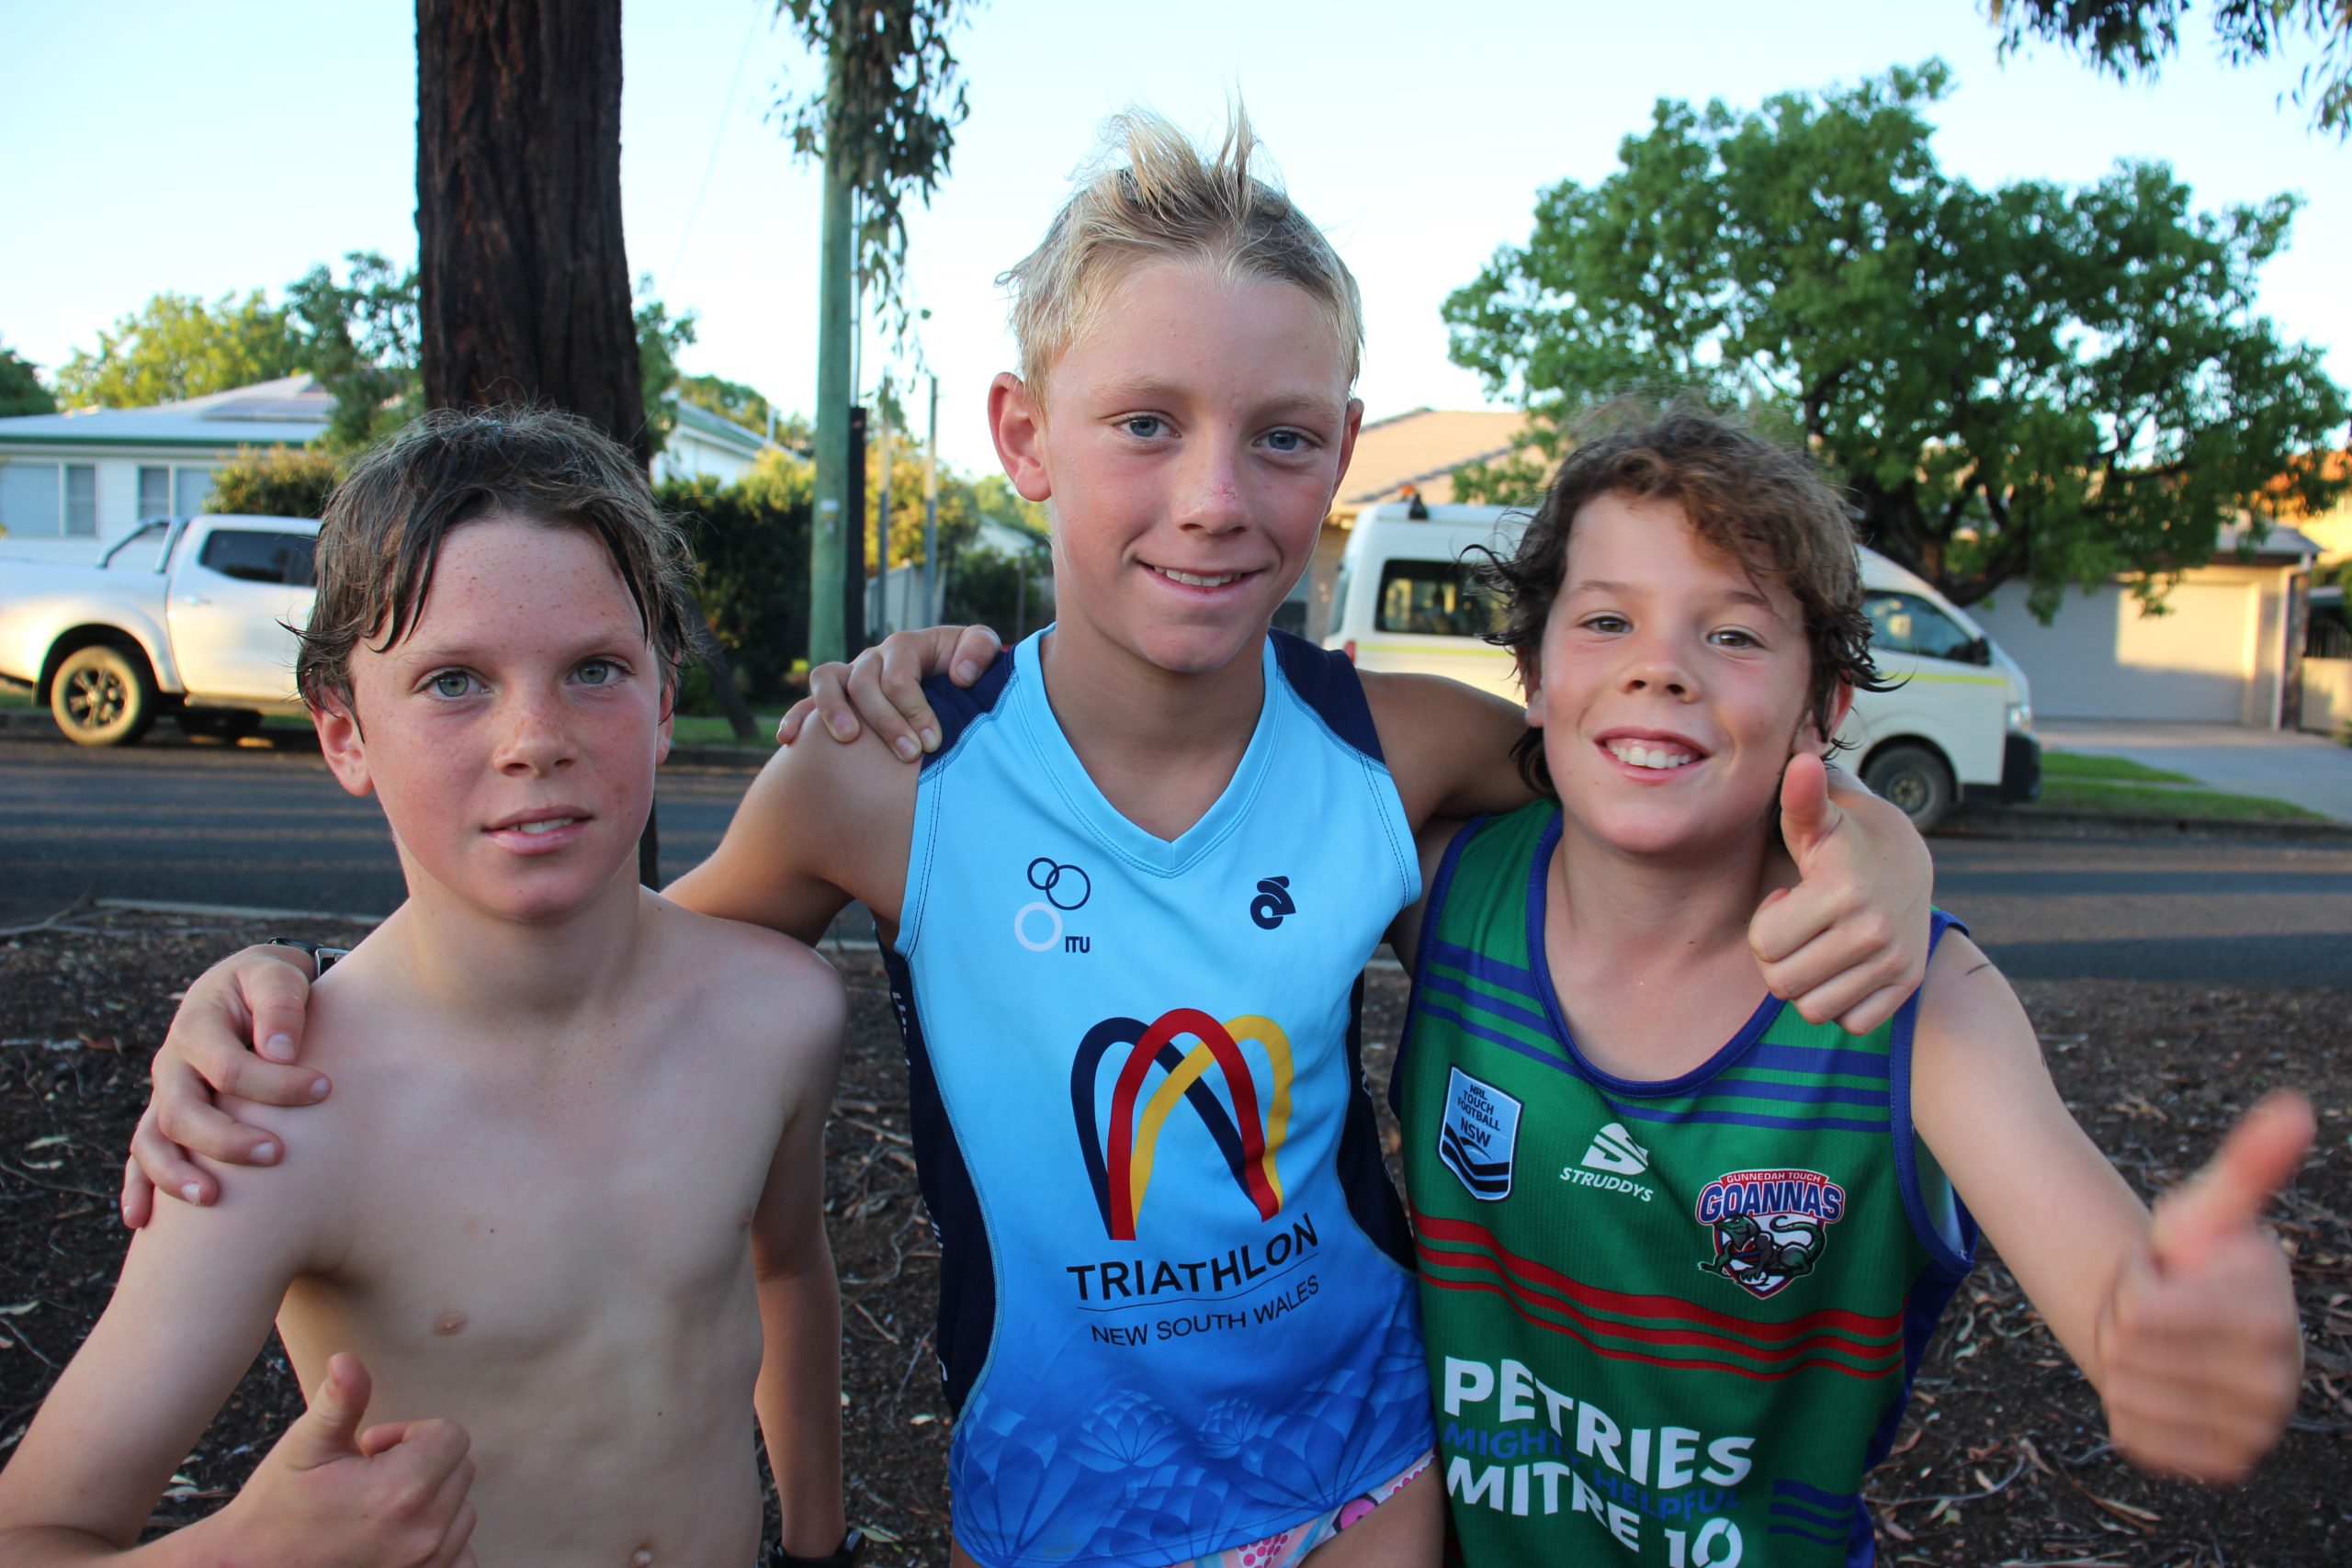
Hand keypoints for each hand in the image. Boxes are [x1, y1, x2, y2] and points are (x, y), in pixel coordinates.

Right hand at [121, 944, 327, 1226]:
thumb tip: (280, 1052)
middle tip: (277, 1155)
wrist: (245, 987)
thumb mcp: (276, 976)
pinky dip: (138, 1187)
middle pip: (182, 1113)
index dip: (275, 1084)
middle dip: (226, 1140)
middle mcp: (172, 1065)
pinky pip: (141, 1154)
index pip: (229, 1068)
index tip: (323, 1089)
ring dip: (176, 1174)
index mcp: (197, 1027)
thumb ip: (280, 1005)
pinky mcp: (166, 1116)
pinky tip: (141, 1221)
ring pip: (152, 1141)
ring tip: (210, 1200)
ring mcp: (165, 1094)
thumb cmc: (268, 985)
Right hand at [220, 1353, 477, 1567]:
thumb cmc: (276, 1506)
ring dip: (429, 1500)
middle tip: (367, 1478)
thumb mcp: (305, 1446)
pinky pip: (463, 1553)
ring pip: (462, 1508)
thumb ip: (340, 1401)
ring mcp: (428, 1564)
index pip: (451, 1435)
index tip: (369, 1450)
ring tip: (374, 1509)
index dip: (409, 1435)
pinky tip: (395, 1537)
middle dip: (420, 1463)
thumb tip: (346, 1359)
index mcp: (402, 1490)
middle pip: (460, 1468)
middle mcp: (425, 1531)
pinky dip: (440, 1540)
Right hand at [773, 624, 1001, 759]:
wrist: (953, 680)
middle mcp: (873, 658)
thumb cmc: (966, 668)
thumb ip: (979, 648)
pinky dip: (795, 717)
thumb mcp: (980, 649)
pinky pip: (806, 702)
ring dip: (833, 710)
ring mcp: (851, 676)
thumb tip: (960, 674)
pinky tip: (788, 740)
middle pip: (865, 683)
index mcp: (905, 646)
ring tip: (848, 739)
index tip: (932, 741)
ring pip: (827, 680)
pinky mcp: (836, 698)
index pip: (899, 675)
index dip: (914, 709)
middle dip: (886, 721)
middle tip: (909, 755)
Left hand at [1750, 755, 1931, 1032]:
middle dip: (1779, 957)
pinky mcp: (1906, 986)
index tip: (1788, 898)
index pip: (1764, 945)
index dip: (1766, 922)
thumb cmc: (1846, 839)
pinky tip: (1844, 967)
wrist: (1911, 862)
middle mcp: (1874, 932)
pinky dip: (1841, 1003)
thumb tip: (1801, 758)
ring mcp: (1894, 964)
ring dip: (1806, 982)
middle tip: (1801, 925)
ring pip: (1812, 1009)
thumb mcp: (1820, 819)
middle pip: (1782, 983)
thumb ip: (1802, 797)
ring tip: (1819, 945)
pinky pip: (1850, 1023)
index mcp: (1843, 891)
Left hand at [2096, 1092, 2312, 1481]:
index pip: (2147, 1311)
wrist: (2185, 1325)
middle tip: (2154, 1311)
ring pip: (2128, 1393)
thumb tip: (2295, 1107)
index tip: (2164, 1272)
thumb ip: (2249, 1162)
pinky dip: (2125, 1405)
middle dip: (2127, 1322)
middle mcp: (2278, 1383)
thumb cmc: (2194, 1258)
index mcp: (2272, 1318)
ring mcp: (2254, 1431)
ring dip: (2124, 1363)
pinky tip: (2155, 1385)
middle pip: (2132, 1353)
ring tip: (2156, 1346)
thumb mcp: (2210, 1208)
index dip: (2135, 1283)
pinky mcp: (2221, 1465)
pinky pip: (2133, 1433)